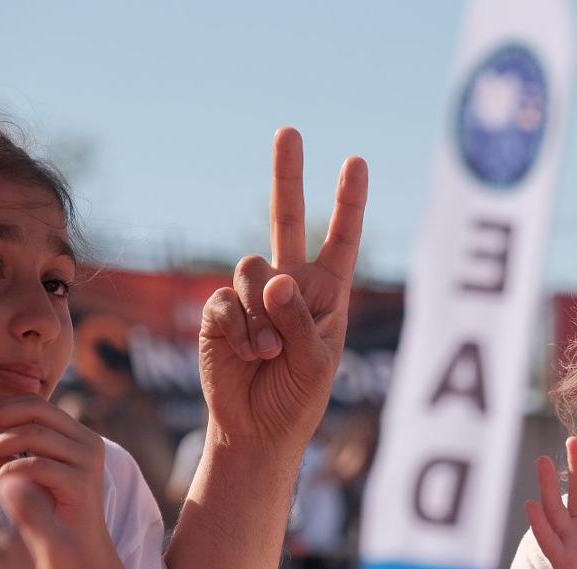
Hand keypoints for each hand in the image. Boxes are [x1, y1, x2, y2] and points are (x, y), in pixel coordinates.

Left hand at [0, 396, 108, 558]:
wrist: (78, 555)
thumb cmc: (48, 514)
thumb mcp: (22, 474)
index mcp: (78, 435)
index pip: (35, 405)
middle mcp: (89, 443)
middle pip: (35, 410)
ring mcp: (88, 462)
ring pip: (33, 434)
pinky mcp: (82, 484)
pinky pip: (36, 464)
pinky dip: (8, 469)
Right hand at [199, 128, 367, 451]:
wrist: (257, 429)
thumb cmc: (299, 399)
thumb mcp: (317, 363)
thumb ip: (300, 320)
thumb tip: (278, 278)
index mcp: (328, 293)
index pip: (343, 240)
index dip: (348, 202)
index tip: (355, 161)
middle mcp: (290, 285)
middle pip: (288, 219)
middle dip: (287, 175)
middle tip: (289, 131)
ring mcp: (253, 295)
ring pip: (251, 269)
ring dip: (261, 313)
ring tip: (270, 351)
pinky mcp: (221, 310)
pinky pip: (226, 302)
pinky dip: (239, 329)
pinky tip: (248, 354)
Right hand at [524, 437, 576, 568]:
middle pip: (576, 493)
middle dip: (576, 468)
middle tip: (573, 440)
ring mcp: (568, 544)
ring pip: (556, 510)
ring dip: (548, 487)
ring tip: (543, 462)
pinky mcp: (562, 562)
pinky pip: (549, 541)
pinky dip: (540, 524)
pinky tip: (531, 505)